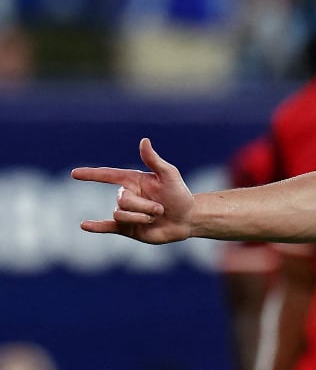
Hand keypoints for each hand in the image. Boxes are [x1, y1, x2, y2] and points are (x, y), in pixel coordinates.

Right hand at [71, 138, 193, 243]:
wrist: (187, 219)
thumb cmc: (179, 194)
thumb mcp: (169, 175)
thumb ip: (154, 160)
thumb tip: (144, 141)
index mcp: (132, 180)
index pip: (107, 175)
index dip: (91, 174)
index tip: (74, 173)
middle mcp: (126, 195)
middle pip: (123, 200)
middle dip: (144, 206)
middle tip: (161, 209)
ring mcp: (125, 213)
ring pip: (121, 215)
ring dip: (142, 217)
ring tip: (156, 217)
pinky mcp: (127, 228)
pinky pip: (107, 227)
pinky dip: (96, 227)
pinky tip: (84, 225)